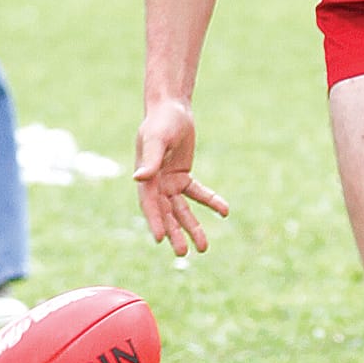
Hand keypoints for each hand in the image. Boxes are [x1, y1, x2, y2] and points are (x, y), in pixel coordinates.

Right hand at [133, 97, 228, 256]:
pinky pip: (198, 194)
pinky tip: (224, 211)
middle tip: (183, 252)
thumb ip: (151, 159)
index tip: (161, 240)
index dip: (155, 221)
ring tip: (203, 247)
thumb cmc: (161, 122)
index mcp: (146, 178)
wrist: (172, 109)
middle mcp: (155, 184)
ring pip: (182, 210)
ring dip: (192, 226)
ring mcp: (169, 183)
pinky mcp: (183, 177)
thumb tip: (139, 177)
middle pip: (166, 213)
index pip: (149, 204)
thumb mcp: (156, 140)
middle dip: (175, 232)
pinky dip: (210, 202)